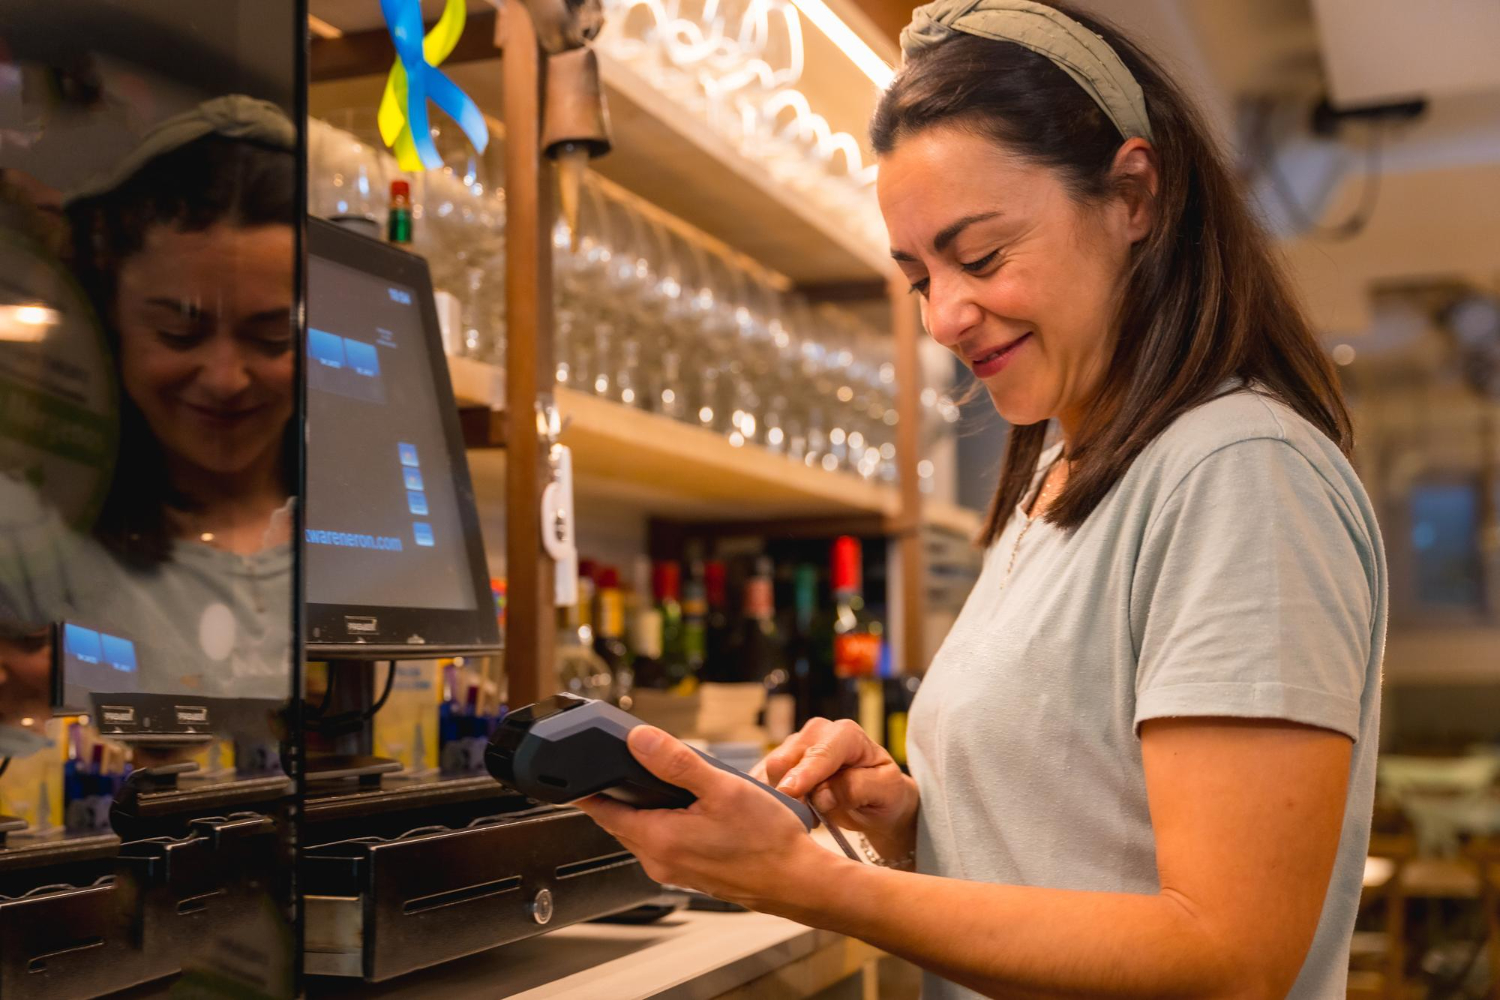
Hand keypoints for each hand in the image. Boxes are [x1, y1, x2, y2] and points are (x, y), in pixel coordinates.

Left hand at [573, 726, 842, 912]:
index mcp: (658, 839)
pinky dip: (665, 821)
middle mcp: (659, 860)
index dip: (586, 785)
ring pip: (642, 830)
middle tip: (629, 760)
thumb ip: (676, 763)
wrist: (798, 880)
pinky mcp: (690, 873)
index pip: (599, 810)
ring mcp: (674, 870)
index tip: (577, 767)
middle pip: (620, 819)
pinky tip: (690, 807)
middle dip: (620, 790)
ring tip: (665, 780)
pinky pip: (663, 842)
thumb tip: (639, 740)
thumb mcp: (722, 788)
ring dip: (645, 806)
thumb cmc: (767, 842)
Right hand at [751, 718, 917, 858]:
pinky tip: (789, 812)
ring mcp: (797, 746)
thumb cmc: (884, 793)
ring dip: (779, 797)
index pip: (819, 753)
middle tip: (806, 818)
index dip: (804, 773)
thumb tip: (822, 795)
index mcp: (846, 734)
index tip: (790, 792)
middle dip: (788, 790)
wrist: (876, 800)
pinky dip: (770, 798)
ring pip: (770, 771)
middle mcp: (817, 733)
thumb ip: (856, 788)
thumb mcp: (884, 791)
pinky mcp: (783, 762)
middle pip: (784, 759)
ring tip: (805, 816)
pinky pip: (763, 779)